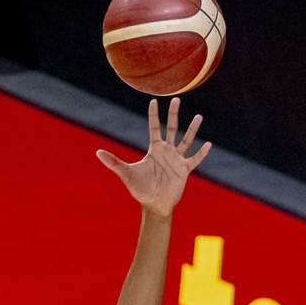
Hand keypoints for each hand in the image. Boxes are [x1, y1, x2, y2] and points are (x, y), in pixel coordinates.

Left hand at [96, 98, 211, 216]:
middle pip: (171, 128)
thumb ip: (114, 162)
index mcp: (154, 149)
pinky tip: (208, 144)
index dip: (154, 115)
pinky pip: (194, 159)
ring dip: (192, 129)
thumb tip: (97, 153)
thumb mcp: (126, 173)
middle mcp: (167, 151)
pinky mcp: (184, 170)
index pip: (154, 127)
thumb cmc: (140, 189)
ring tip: (198, 117)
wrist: (154, 205)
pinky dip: (201, 153)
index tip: (154, 100)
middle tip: (176, 99)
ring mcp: (177, 160)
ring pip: (186, 140)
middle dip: (173, 114)